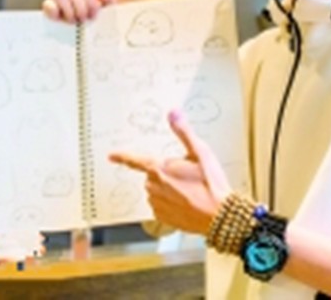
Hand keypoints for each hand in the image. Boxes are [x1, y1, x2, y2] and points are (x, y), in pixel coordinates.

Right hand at [41, 0, 116, 22]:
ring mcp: (61, 3)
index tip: (93, 15)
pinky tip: (58, 17)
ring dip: (67, 9)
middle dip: (80, 7)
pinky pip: (47, 4)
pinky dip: (52, 9)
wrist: (93, 43)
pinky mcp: (50, 10)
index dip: (90, 2)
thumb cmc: (100, 25)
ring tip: (73, 21)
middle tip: (83, 20)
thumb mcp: (109, 12)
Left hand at [109, 110, 231, 234]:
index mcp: (159, 169)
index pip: (135, 160)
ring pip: (157, 190)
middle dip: (166, 173)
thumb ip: (183, 131)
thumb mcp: (200, 152)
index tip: (112, 155)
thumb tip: (173, 113)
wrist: (219, 215)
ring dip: (169, 188)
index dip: (122, 156)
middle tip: (188, 175)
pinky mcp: (163, 217)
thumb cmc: (211, 184)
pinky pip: (162, 205)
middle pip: (152, 174)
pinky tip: (187, 201)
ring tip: (191, 189)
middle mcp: (154, 187)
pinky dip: (172, 202)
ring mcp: (157, 204)